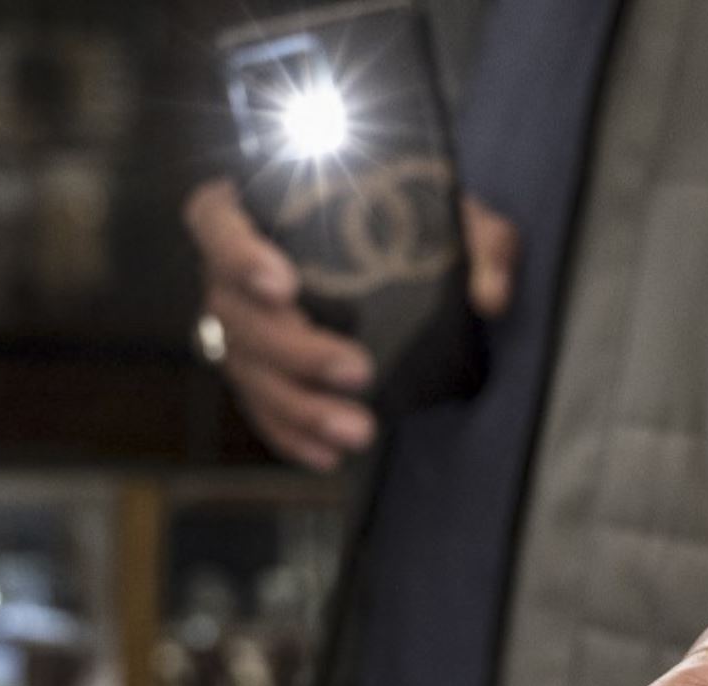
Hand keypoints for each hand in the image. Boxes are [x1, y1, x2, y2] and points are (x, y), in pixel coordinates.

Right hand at [184, 180, 519, 471]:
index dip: (238, 255)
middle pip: (237, 314)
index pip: (217, 222)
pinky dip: (292, 435)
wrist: (396, 255)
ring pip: (249, 371)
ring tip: (357, 431)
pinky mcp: (257, 372)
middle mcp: (233, 271)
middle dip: (295, 351)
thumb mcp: (450, 217)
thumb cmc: (406, 219)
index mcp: (255, 208)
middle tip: (356, 371)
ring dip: (300, 407)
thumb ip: (480, 242)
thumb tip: (490, 296)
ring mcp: (239, 326)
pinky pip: (261, 409)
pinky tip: (328, 455)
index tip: (284, 285)